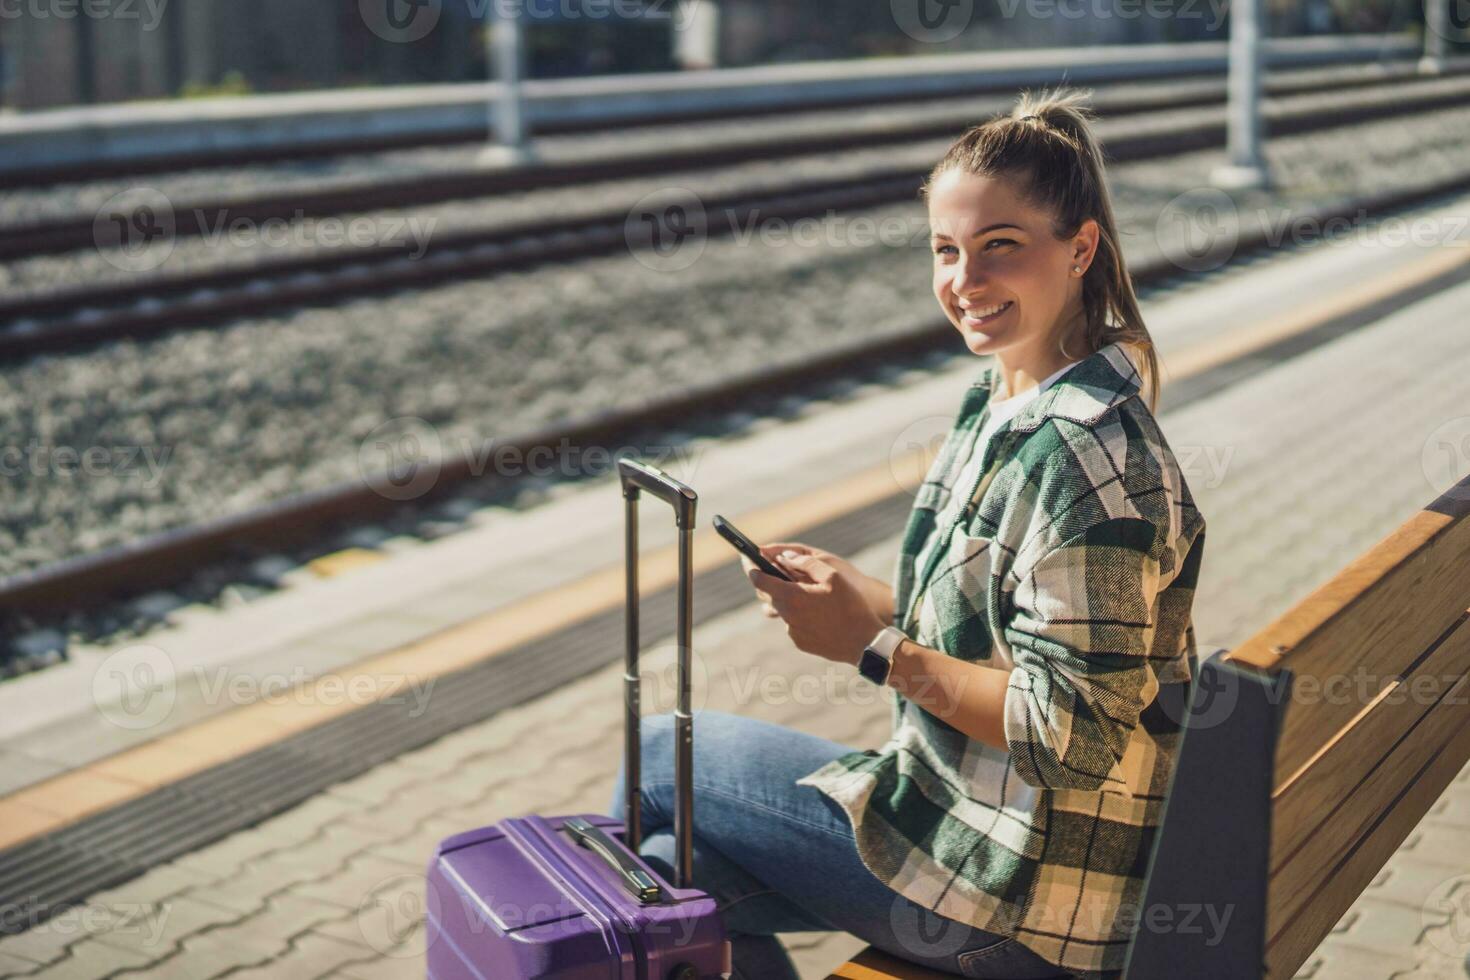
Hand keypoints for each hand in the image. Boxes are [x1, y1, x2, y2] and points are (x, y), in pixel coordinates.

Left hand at [740, 546, 887, 666]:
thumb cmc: (851, 606)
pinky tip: (817, 611)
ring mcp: (792, 631)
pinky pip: (793, 623)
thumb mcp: (833, 576)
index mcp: (792, 597)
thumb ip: (806, 563)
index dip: (750, 566)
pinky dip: (799, 614)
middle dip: (771, 581)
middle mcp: (787, 615)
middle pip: (769, 594)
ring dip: (787, 598)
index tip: (746, 558)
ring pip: (781, 609)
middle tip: (779, 570)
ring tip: (804, 591)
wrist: (864, 643)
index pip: (759, 580)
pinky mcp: (799, 642)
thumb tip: (784, 557)